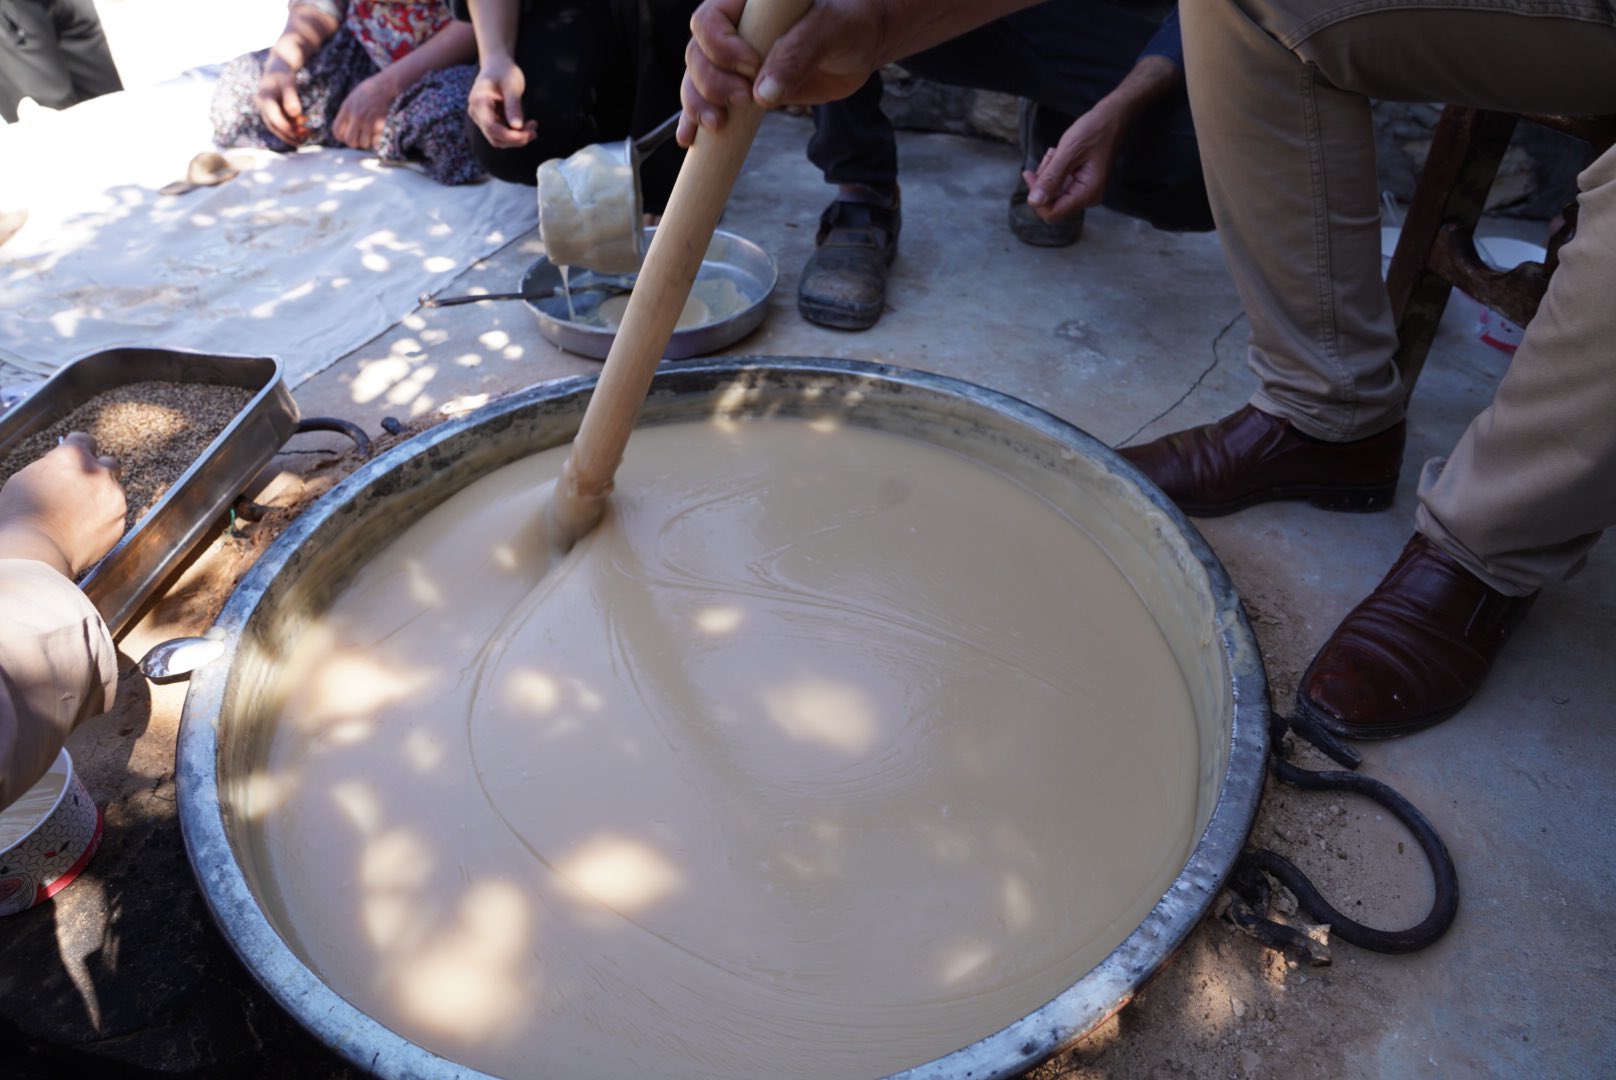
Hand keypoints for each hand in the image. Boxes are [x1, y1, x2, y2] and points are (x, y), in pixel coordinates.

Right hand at [0, 433, 126, 577]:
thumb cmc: (22, 514)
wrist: (36, 550)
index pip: (85, 440)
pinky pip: (115, 515)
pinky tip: (84, 529)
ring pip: (114, 491)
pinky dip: (104, 519)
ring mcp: (114, 497)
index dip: (79, 448)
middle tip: (84, 484)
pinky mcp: (120, 521)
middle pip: (109, 464)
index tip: (77, 454)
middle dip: (98, 471)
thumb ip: (53, 467)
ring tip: (79, 513)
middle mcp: (99, 472)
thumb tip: (62, 467)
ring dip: (102, 497)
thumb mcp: (28, 478)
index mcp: (75, 456)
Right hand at [257, 57, 309, 144]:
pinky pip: (280, 123)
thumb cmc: (283, 73)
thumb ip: (291, 97)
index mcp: (264, 99)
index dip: (287, 128)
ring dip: (291, 133)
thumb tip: (296, 114)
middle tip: (306, 137)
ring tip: (308, 135)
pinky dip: (291, 127)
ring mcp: (265, 109)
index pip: (274, 119)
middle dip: (290, 135)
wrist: (277, 67)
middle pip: (274, 126)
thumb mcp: (288, 82)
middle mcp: (262, 106)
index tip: (302, 132)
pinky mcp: (271, 110)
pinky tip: (304, 128)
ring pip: (277, 127)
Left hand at [333, 71, 397, 149]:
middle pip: (350, 140)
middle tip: (357, 139)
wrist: (385, 86)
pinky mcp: (380, 125)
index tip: (346, 136)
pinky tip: (376, 137)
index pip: (337, 131)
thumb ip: (346, 114)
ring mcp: (369, 121)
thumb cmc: (368, 92)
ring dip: (365, 143)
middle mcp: (356, 116)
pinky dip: (375, 143)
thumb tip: (344, 131)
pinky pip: (375, 142)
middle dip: (353, 143)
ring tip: (367, 137)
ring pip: (363, 144)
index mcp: (346, 109)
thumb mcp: (351, 99)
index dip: (340, 137)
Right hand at [467, 56, 536, 148]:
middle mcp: (476, 113)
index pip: (491, 127)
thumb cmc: (504, 71)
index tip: (527, 134)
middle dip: (516, 139)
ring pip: (499, 139)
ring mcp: (481, 119)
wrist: (497, 65)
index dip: (509, 136)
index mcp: (479, 101)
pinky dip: (515, 135)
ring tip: (533, 128)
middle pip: (495, 137)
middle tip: (534, 131)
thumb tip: (517, 127)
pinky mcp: (489, 121)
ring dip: (517, 139)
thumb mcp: (512, 84)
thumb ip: (513, 105)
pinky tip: (527, 127)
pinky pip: (502, 135)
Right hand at [678, 0, 886, 146]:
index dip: (720, 47)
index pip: (709, 20)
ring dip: (700, 105)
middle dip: (712, 83)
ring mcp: (736, 61)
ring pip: (698, 81)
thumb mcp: (830, 29)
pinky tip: (691, 139)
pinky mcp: (744, 88)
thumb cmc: (850, 21)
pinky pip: (711, 103)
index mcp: (748, 4)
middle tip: (743, 99)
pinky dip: (696, 121)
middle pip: (697, 55)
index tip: (751, 66)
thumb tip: (762, 95)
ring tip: (718, 124)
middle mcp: (735, 29)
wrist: (863, 42)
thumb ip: (798, 54)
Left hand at [1022, 106, 1125, 221]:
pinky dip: (1054, 170)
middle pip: (1051, 203)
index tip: (1030, 174)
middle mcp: (1088, 197)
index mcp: (1087, 194)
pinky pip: (1060, 184)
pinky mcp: (1082, 183)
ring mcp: (1085, 191)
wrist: (1112, 118)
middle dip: (1044, 181)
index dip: (1037, 198)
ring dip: (1048, 172)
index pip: (1052, 213)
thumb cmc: (1095, 131)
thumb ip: (1051, 178)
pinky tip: (1058, 154)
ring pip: (1053, 192)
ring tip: (1056, 152)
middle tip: (1050, 156)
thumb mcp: (1069, 152)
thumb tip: (1034, 202)